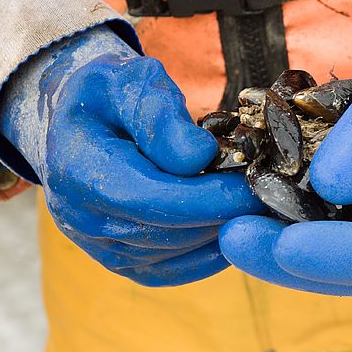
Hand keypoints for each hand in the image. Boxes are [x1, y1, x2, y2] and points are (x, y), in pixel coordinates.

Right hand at [0, 25, 260, 285]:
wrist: (81, 126)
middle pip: (170, 233)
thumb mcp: (128, 82)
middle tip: (272, 193)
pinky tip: (237, 224)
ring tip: (258, 203)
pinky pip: (177, 269)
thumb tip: (199, 156)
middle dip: (226, 215)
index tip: (256, 184)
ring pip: (179, 254)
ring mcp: (103, 248)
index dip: (210, 198)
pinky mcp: (125, 262)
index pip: (153, 200)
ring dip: (223, 231)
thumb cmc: (110, 96)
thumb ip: (159, 115)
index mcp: (78, 172)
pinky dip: (213, 251)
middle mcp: (84, 221)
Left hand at [219, 0, 351, 293]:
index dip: (350, 255)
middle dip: (302, 266)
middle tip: (236, 239)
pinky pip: (338, 253)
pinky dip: (295, 244)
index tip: (288, 244)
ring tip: (235, 234)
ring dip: (289, 263)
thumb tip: (327, 188)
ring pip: (349, 275)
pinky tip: (255, 222)